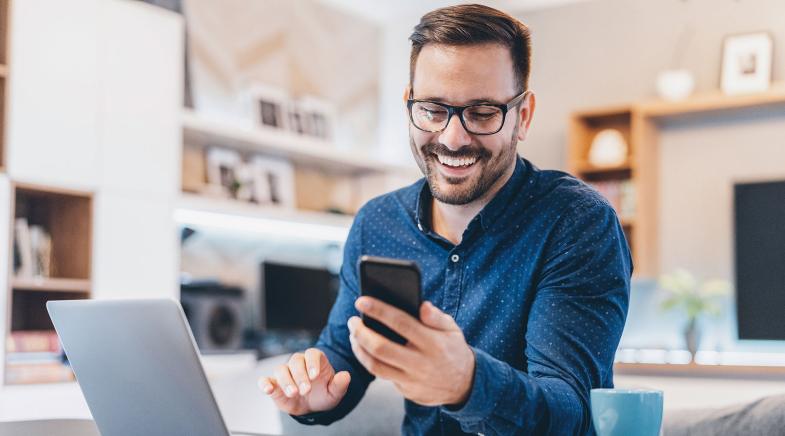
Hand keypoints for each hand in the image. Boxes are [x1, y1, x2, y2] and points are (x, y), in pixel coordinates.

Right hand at [258, 348, 350, 415]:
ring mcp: (285, 373)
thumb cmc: (324, 394)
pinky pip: (265, 380)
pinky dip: (264, 383)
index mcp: (314, 360)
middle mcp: (299, 363)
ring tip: (293, 393)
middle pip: (295, 361)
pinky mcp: (274, 384)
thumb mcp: (335, 392)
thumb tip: (346, 375)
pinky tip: (268, 389)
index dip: (312, 363)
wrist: (312, 406)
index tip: (315, 376)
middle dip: (300, 375)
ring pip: (281, 369)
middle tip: (305, 390)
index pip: (312, 354)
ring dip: (286, 381)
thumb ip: (340, 384)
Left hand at [348, 297, 474, 406]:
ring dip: (359, 349)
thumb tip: (422, 305)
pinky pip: (383, 376)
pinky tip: (364, 349)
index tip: (361, 301)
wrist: (464, 385)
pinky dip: (370, 362)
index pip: (401, 323)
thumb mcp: (452, 330)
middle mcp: (421, 363)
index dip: (379, 310)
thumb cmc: (453, 349)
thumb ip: (437, 317)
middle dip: (361, 332)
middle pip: (381, 348)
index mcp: (433, 343)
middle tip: (352, 321)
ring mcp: (412, 380)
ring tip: (354, 335)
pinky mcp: (406, 391)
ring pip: (376, 366)